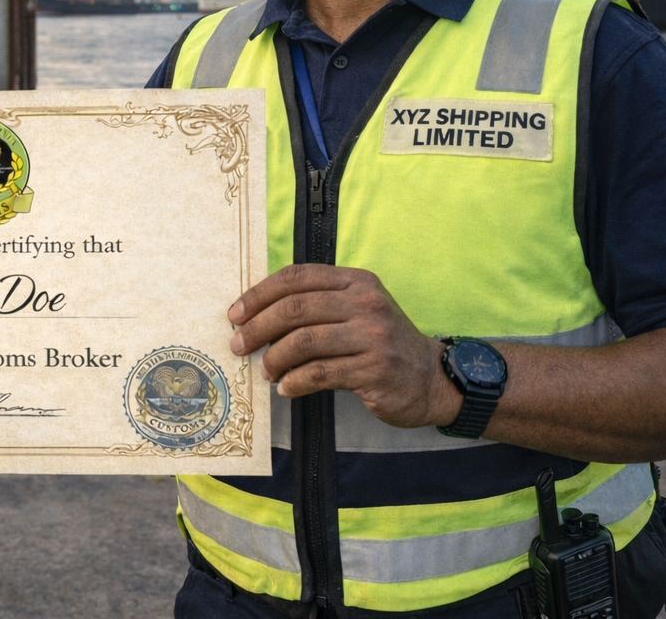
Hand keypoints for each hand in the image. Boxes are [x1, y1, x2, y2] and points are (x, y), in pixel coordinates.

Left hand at [227, 264, 460, 428]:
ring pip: (305, 341)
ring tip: (265, 372)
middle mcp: (365, 303)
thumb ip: (317, 306)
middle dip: (258, 327)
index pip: (297, 277)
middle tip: (238, 344)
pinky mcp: (374, 369)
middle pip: (296, 308)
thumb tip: (257, 317)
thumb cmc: (381, 344)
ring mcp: (372, 335)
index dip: (260, 293)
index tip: (236, 313)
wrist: (430, 378)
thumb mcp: (356, 311)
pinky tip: (286, 388)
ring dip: (275, 358)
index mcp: (356, 281)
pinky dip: (296, 382)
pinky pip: (321, 373)